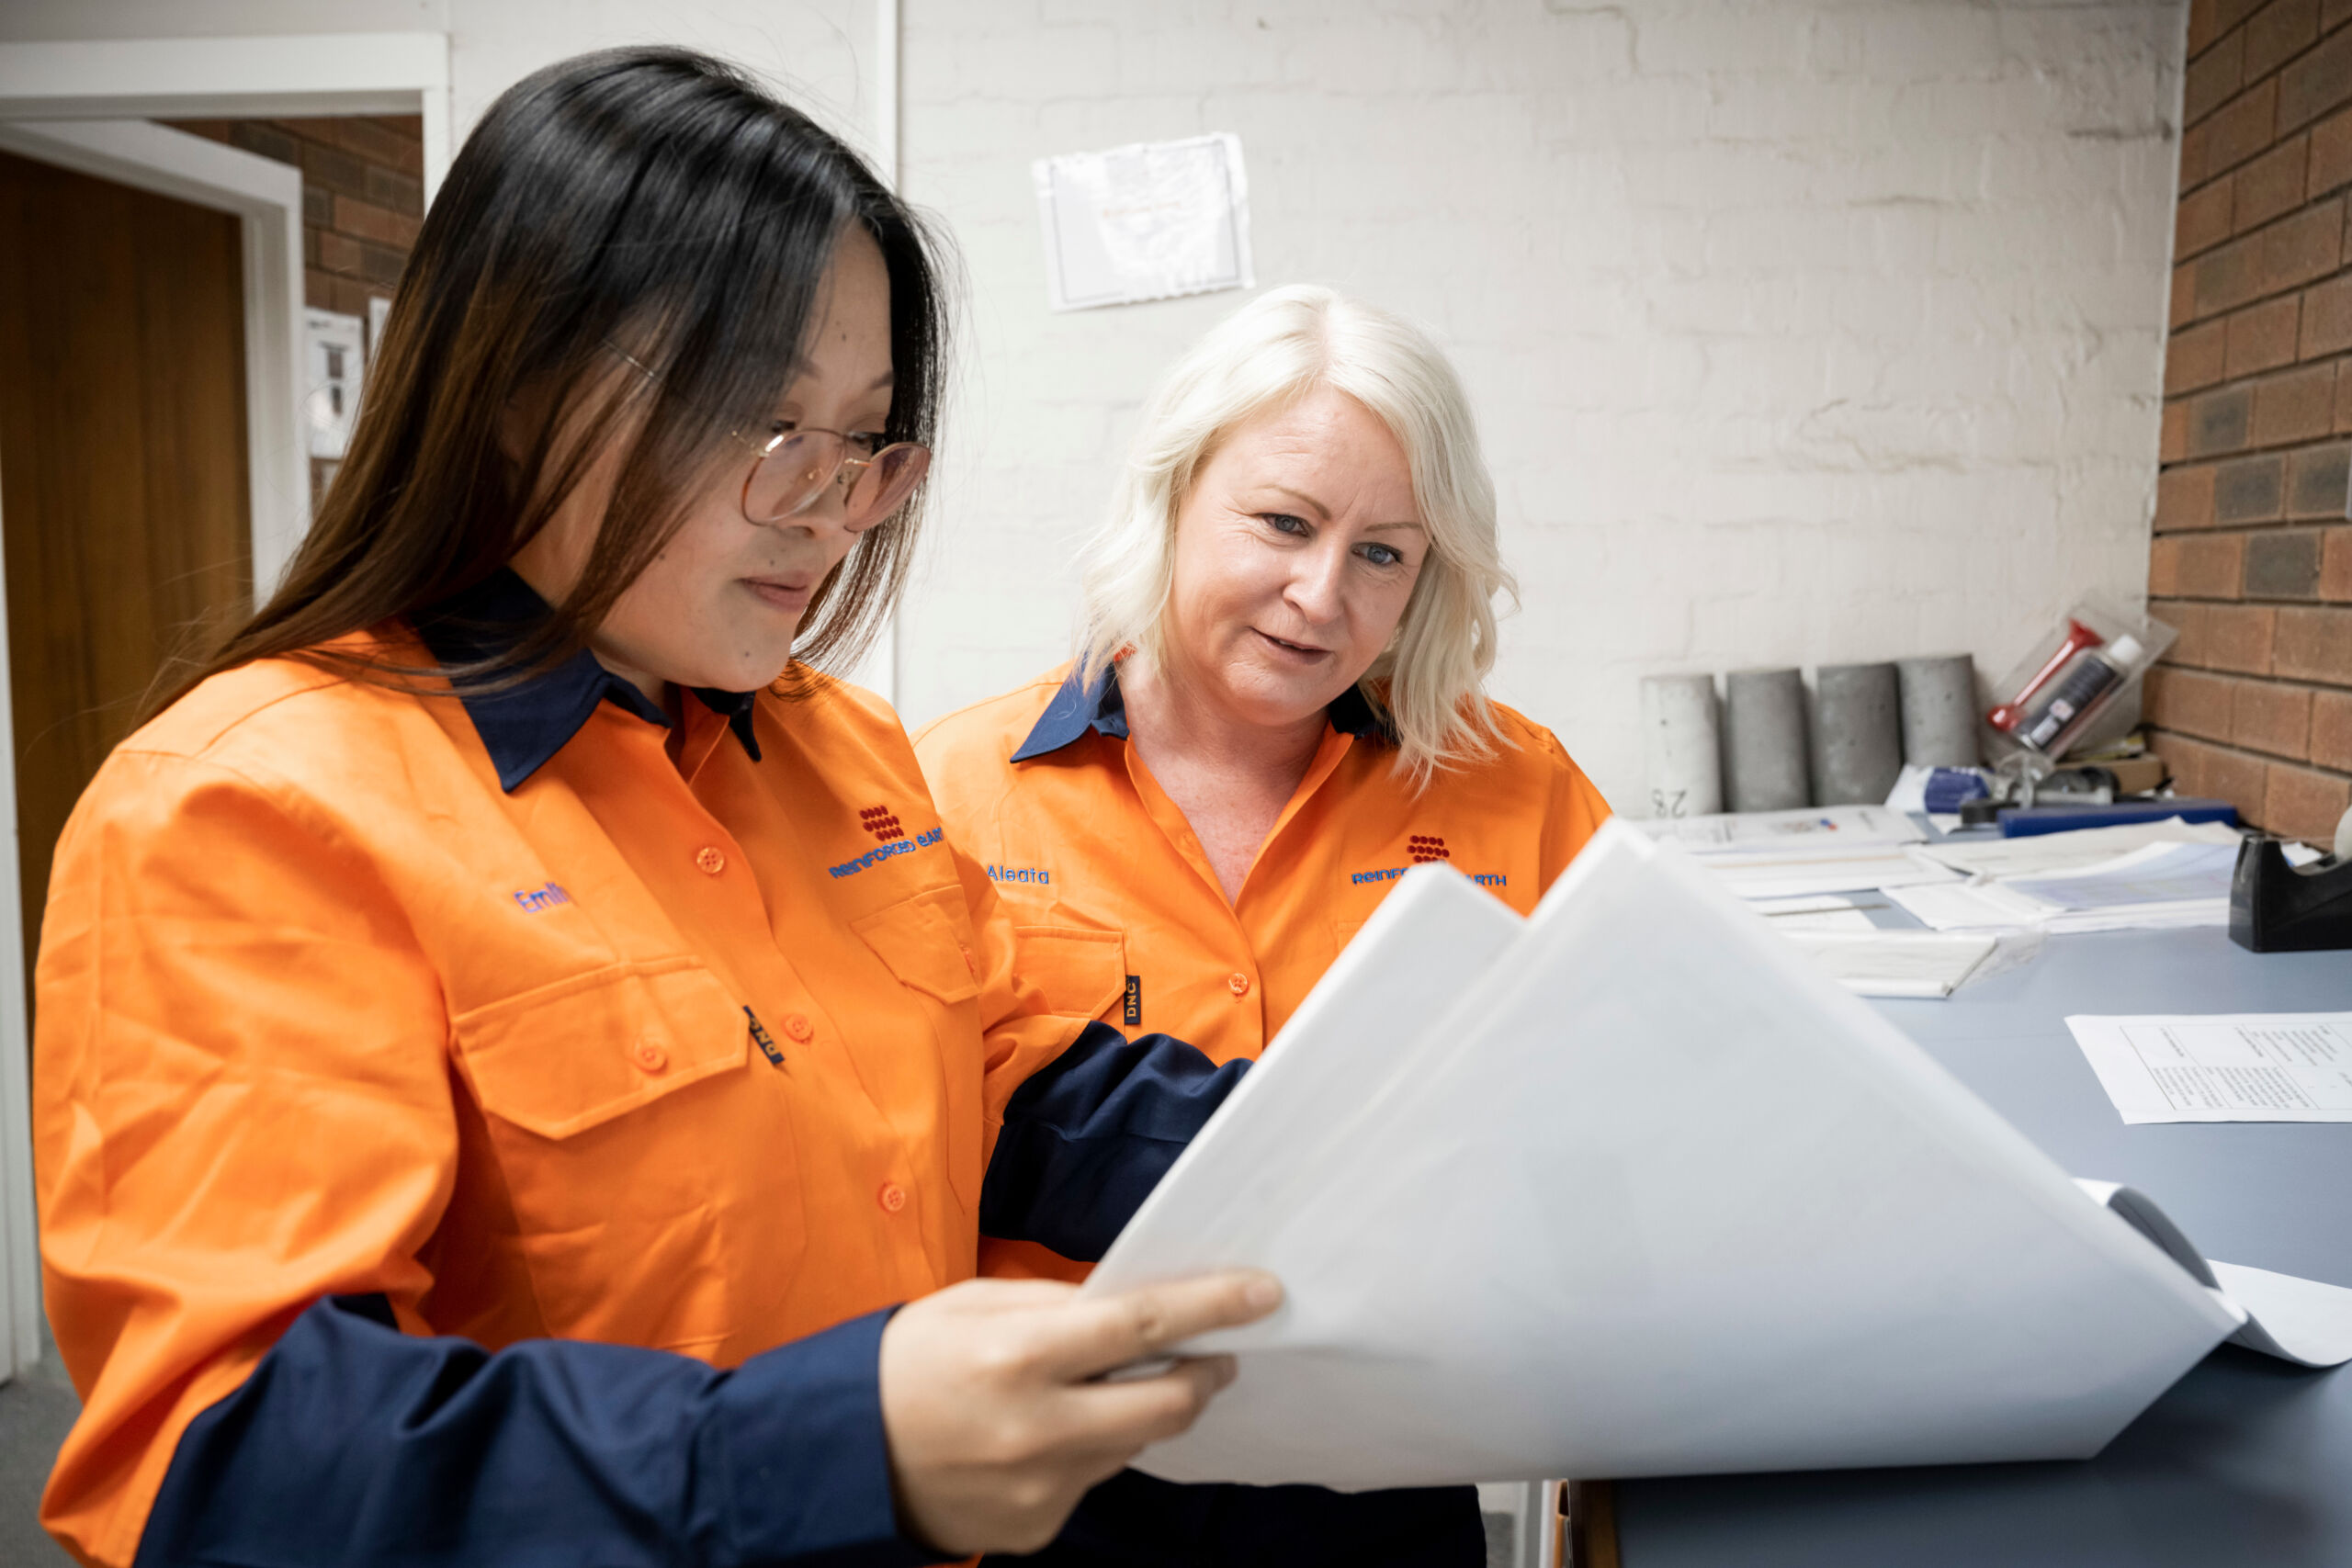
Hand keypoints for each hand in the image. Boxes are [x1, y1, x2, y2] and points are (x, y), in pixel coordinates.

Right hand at [877, 1269, 1281, 1555]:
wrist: (842, 1458)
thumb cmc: (909, 1363)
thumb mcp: (975, 1305)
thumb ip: (1060, 1305)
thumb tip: (1139, 1300)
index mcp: (1018, 1356)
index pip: (1142, 1326)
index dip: (1211, 1307)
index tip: (1262, 1294)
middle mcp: (1036, 1429)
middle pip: (1164, 1406)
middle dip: (1202, 1375)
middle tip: (1212, 1355)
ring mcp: (1040, 1489)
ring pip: (1130, 1445)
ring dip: (1134, 1413)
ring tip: (1089, 1391)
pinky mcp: (1038, 1529)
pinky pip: (1091, 1481)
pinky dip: (1086, 1452)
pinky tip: (1040, 1438)